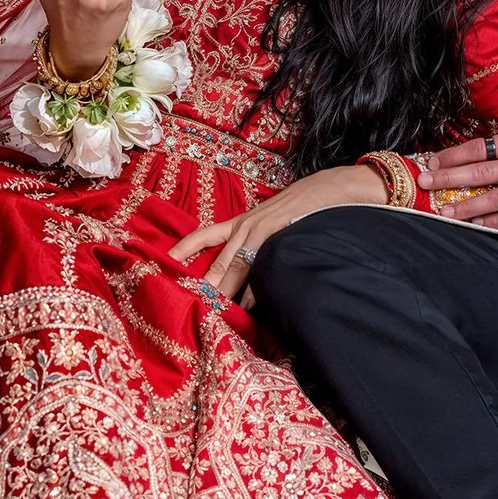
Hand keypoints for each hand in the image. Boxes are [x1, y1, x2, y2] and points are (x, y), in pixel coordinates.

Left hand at [173, 165, 389, 303]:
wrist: (336, 188)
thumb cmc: (306, 210)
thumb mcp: (275, 225)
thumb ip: (260, 247)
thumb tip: (248, 281)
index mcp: (243, 222)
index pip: (203, 236)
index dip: (182, 250)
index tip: (161, 264)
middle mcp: (247, 225)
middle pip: (216, 261)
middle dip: (199, 284)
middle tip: (181, 304)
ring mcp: (262, 229)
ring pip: (234, 265)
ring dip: (221, 289)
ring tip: (207, 310)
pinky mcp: (279, 232)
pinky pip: (260, 264)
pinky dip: (253, 289)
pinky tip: (246, 306)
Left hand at [423, 119, 497, 229]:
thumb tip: (494, 143)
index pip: (479, 147)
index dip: (452, 156)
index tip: (432, 162)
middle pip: (479, 172)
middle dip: (447, 179)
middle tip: (424, 185)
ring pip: (495, 199)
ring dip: (467, 207)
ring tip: (445, 212)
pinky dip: (497, 223)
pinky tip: (480, 227)